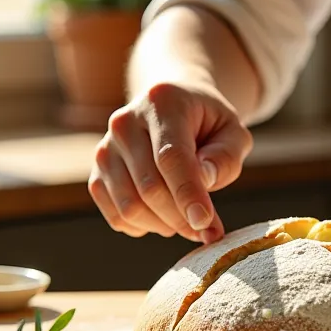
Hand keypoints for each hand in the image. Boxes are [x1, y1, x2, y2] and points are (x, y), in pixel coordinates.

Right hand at [89, 82, 251, 242]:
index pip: (170, 156)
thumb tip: (203, 182)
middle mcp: (125, 122)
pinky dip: (144, 228)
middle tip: (206, 228)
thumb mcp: (233, 132)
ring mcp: (105, 149)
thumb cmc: (208, 125)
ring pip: (130, 207)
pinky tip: (163, 217)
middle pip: (150, 187)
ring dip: (164, 225)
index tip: (205, 222)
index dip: (188, 193)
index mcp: (162, 102)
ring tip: (186, 218)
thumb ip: (224, 158)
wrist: (172, 110)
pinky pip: (117, 217)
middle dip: (182, 217)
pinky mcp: (97, 173)